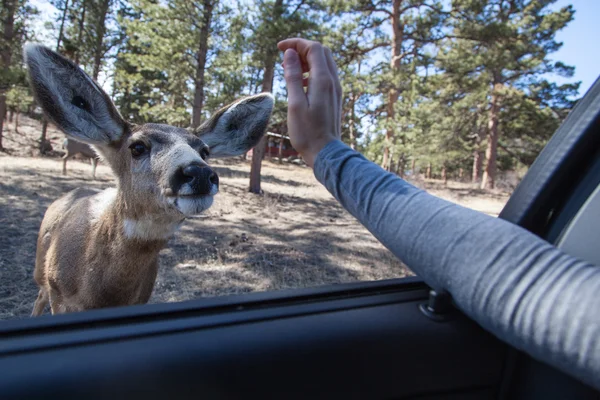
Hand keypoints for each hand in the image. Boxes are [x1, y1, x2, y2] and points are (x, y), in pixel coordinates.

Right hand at [277, 38, 341, 166]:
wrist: (325, 152)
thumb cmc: (307, 132)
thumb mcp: (295, 104)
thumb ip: (292, 77)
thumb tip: (289, 54)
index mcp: (322, 80)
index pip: (313, 48)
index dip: (296, 43)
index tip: (280, 48)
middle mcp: (332, 81)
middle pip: (320, 51)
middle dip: (302, 49)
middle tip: (284, 58)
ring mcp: (335, 88)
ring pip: (323, 62)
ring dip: (306, 59)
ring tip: (288, 69)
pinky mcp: (334, 96)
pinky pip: (324, 74)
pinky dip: (311, 70)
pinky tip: (299, 82)